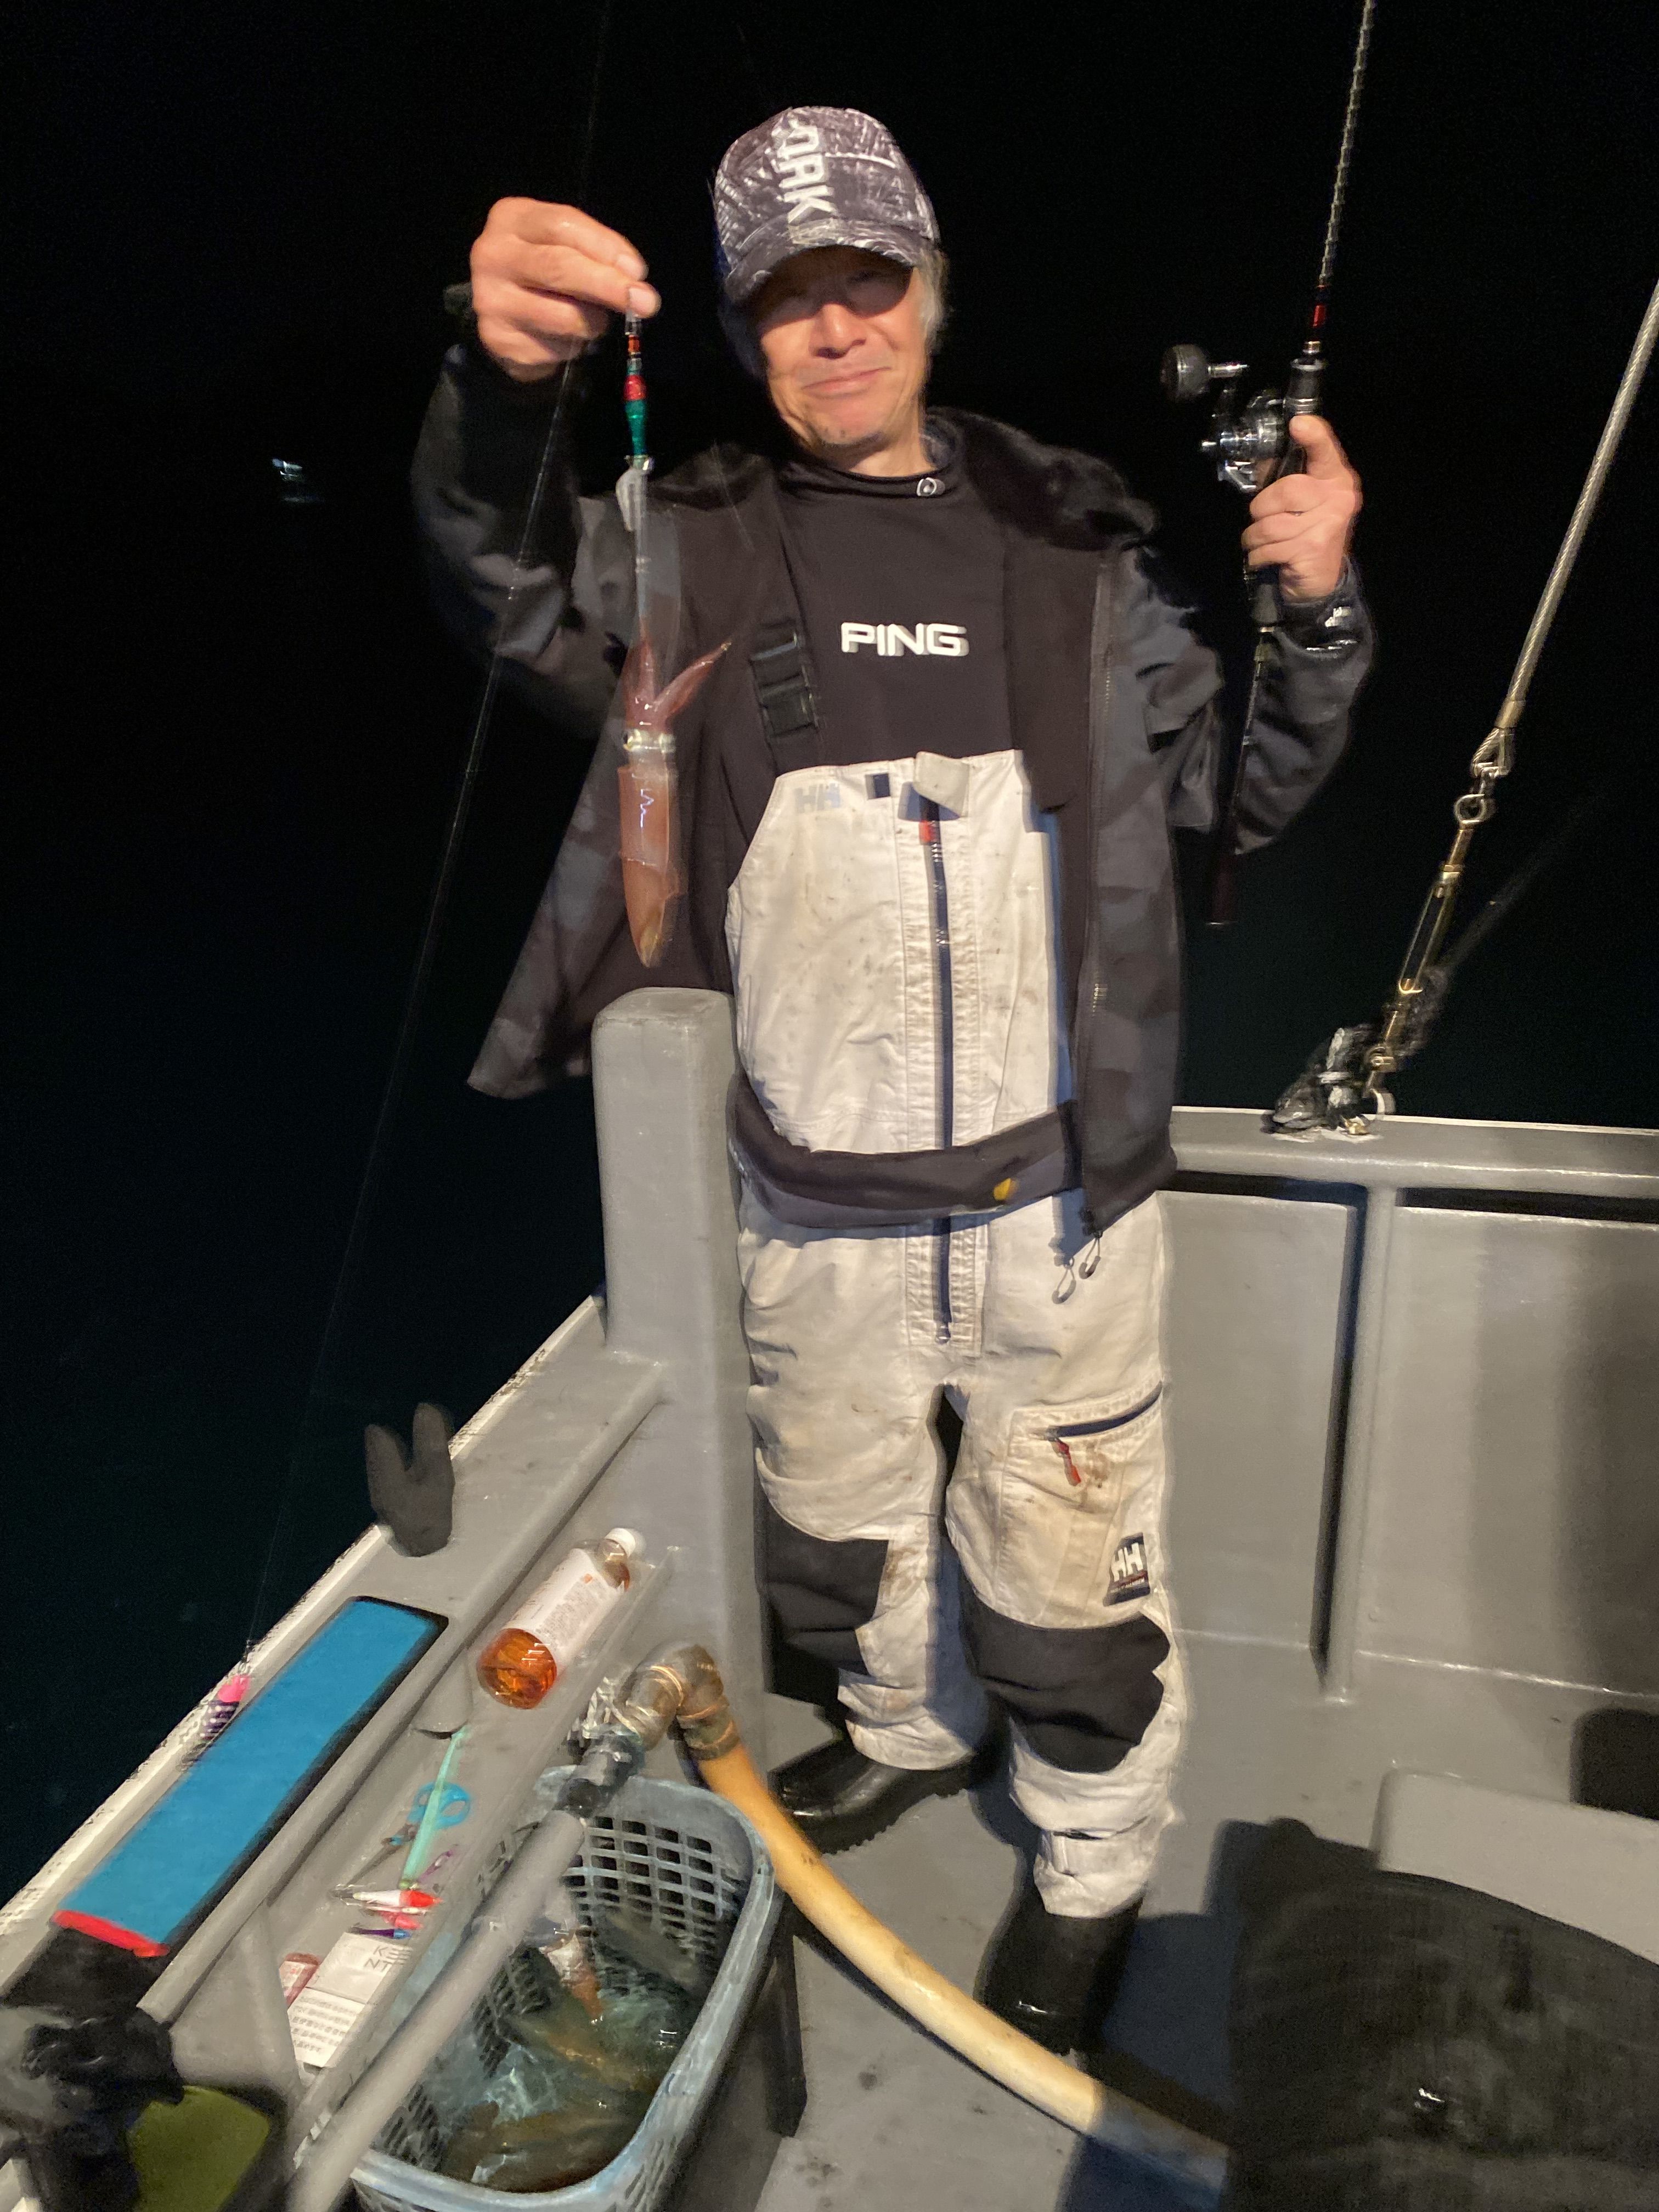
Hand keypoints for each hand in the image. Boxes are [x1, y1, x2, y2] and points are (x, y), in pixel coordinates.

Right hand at [469, 199, 659, 383]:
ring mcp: (491, 300)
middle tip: (646, 303)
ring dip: (595, 322)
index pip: (563, 226)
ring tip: (594, 318)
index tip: (637, 271)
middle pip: (559, 268)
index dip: (604, 247)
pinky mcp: (499, 339)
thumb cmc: (543, 270)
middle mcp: (493, 255)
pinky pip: (557, 347)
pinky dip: (576, 345)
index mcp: (511, 218)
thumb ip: (596, 250)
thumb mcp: (566, 244)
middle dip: (609, 286)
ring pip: (564, 315)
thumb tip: (633, 276)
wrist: (502, 312)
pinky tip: (565, 337)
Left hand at [1241, 414, 1361, 601]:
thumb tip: (1259, 455)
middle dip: (1261, 509)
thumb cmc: (1305, 534)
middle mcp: (1338, 497)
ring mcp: (1327, 524)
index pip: (1325, 450)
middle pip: (1285, 490)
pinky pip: (1268, 548)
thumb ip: (1282, 477)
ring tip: (1264, 543)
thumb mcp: (1298, 503)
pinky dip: (1258, 556)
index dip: (1312, 436)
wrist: (1320, 581)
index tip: (1298, 424)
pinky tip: (1267, 558)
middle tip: (1264, 520)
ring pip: (1270, 523)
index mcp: (1335, 478)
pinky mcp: (1313, 548)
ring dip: (1255, 537)